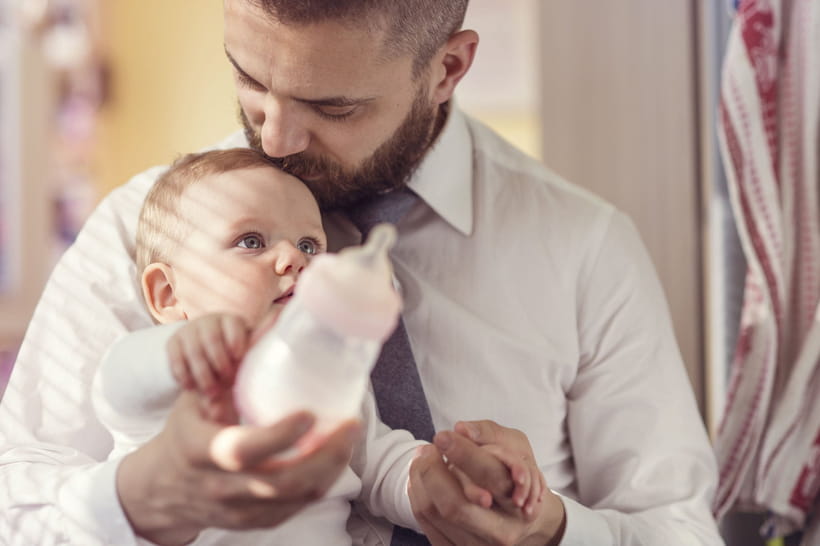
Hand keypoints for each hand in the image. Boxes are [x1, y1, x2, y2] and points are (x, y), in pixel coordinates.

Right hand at [117, 390, 360, 545]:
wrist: (163, 488)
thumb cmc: (187, 431)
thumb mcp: (195, 398)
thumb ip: (232, 369)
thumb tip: (273, 321)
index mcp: (200, 450)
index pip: (242, 449)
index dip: (280, 435)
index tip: (309, 413)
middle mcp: (219, 486)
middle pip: (282, 482)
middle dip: (326, 455)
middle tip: (350, 424)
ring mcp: (239, 510)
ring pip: (296, 497)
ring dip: (331, 468)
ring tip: (348, 437)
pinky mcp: (255, 523)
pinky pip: (297, 508)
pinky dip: (321, 482)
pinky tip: (334, 458)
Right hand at [166, 313, 248, 404]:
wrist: (205, 354)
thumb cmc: (232, 358)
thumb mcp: (241, 357)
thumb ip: (243, 364)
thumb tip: (245, 378)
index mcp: (231, 320)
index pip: (233, 325)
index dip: (236, 341)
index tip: (239, 358)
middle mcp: (209, 321)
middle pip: (212, 339)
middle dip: (220, 364)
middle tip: (227, 384)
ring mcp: (189, 330)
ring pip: (194, 351)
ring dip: (203, 375)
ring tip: (212, 393)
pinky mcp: (173, 342)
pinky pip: (176, 359)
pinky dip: (184, 375)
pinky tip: (191, 388)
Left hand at [408, 420, 565, 545]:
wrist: (525, 523)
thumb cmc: (517, 479)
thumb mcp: (517, 449)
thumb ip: (490, 435)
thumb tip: (460, 429)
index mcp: (518, 503)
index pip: (490, 476)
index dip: (463, 454)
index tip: (442, 436)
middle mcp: (500, 532)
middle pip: (455, 505)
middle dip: (432, 470)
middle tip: (427, 447)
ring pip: (434, 513)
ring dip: (419, 479)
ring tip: (421, 457)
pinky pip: (425, 523)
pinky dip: (417, 495)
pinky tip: (419, 478)